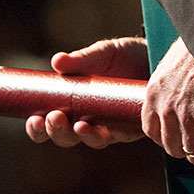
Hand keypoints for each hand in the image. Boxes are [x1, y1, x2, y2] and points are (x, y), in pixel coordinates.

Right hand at [25, 37, 149, 148]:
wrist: (160, 54)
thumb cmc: (126, 56)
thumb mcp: (103, 53)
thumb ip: (81, 59)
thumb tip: (57, 62)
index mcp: (74, 103)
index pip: (48, 123)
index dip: (37, 128)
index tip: (32, 120)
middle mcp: (90, 119)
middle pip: (66, 138)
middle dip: (56, 133)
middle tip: (53, 118)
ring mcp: (112, 125)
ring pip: (91, 140)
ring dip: (80, 136)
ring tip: (77, 124)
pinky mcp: (134, 127)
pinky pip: (118, 136)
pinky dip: (106, 133)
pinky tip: (99, 128)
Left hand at [142, 37, 193, 164]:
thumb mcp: (175, 64)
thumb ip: (172, 86)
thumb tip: (185, 98)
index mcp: (154, 93)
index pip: (152, 132)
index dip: (171, 138)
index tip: (185, 136)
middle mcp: (166, 109)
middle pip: (174, 148)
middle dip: (193, 149)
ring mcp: (187, 119)